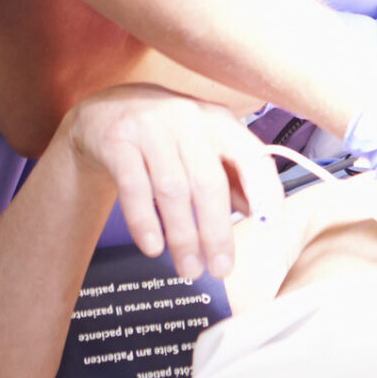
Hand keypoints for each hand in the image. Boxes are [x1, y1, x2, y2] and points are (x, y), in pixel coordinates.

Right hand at [59, 85, 281, 280]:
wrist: (105, 108)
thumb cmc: (166, 133)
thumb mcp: (203, 145)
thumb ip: (231, 174)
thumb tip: (257, 212)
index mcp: (219, 120)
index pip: (252, 156)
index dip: (265, 192)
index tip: (271, 227)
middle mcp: (188, 119)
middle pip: (208, 182)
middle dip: (217, 232)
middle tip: (220, 269)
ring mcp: (150, 128)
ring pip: (172, 190)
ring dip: (183, 236)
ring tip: (189, 268)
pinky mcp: (117, 141)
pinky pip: (133, 188)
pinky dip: (145, 221)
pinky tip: (153, 247)